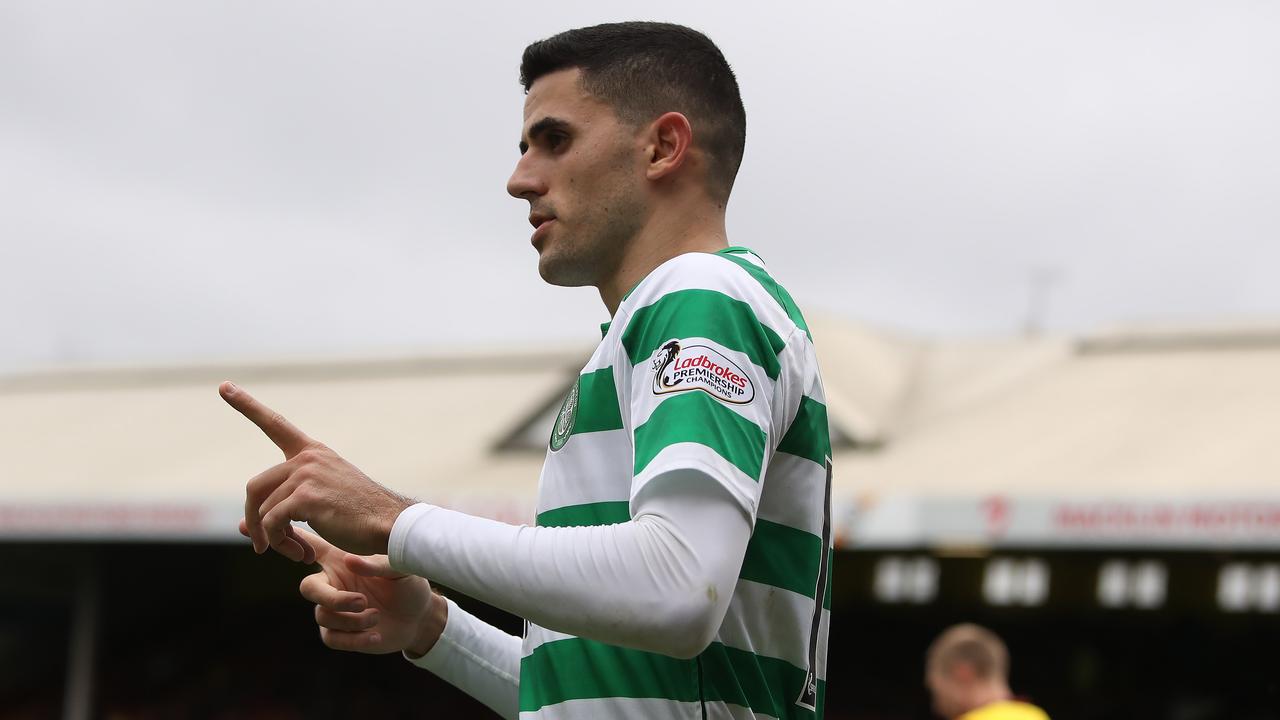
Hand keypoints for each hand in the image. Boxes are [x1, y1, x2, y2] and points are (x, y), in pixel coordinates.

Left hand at [221, 381, 414, 556]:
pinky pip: (272, 523)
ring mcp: (306, 475)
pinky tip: (300, 554)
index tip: (223, 387)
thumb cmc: (359, 515)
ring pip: (263, 511)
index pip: (275, 424)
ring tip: (294, 553)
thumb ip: (288, 502)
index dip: (246, 405)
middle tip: (261, 546)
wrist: (389, 523)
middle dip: (253, 519)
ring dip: (273, 539)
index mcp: (312, 452)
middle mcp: (307, 458)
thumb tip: (243, 526)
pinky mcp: (305, 497)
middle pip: (254, 487)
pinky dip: (280, 543)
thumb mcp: (324, 496)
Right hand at [242, 522, 443, 654]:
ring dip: (352, 620)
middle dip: (333, 599)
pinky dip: (355, 639)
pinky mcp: (341, 634)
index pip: (305, 544)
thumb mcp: (402, 569)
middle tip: (364, 602)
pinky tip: (377, 635)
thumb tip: (352, 563)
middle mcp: (332, 583)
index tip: (243, 524)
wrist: (420, 615)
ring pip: (322, 616)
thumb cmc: (408, 584)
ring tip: (378, 616)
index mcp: (340, 561)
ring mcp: (334, 610)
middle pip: (308, 589)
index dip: (278, 534)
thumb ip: (380, 563)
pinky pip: (332, 639)